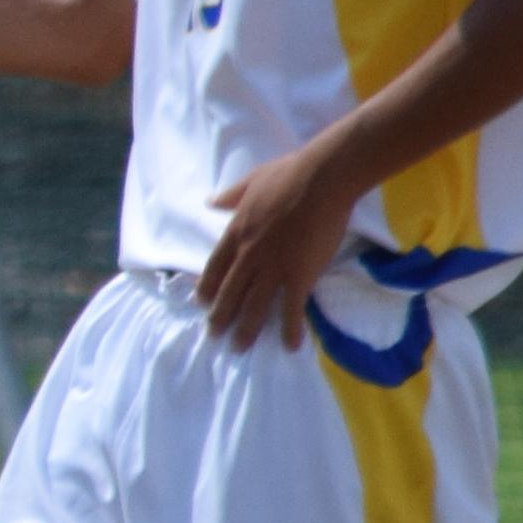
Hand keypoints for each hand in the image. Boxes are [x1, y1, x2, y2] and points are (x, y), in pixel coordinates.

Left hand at [200, 144, 356, 348]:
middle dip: (220, 315)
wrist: (321, 179)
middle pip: (229, 292)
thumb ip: (231, 196)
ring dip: (246, 329)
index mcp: (236, 232)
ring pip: (253, 305)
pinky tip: (289, 346)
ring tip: (239, 348)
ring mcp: (272, 267)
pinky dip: (288, 329)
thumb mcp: (251, 181)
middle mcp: (249, 254)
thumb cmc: (289, 175)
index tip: (201, 301)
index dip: (208, 286)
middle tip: (214, 334)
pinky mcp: (299, 275)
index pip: (215, 266)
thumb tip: (210, 201)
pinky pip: (290, 308)